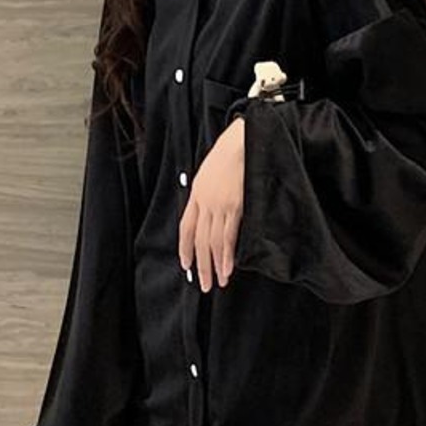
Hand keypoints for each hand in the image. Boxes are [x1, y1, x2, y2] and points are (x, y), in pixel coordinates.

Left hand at [179, 117, 244, 289]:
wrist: (241, 141)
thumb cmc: (227, 154)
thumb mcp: (207, 174)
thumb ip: (205, 195)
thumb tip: (207, 216)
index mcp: (196, 194)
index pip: (186, 228)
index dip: (185, 249)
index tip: (187, 265)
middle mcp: (204, 202)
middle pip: (199, 240)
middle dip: (201, 265)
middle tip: (204, 285)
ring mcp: (219, 205)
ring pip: (213, 243)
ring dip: (215, 265)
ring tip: (217, 282)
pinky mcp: (235, 206)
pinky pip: (228, 236)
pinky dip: (227, 255)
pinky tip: (227, 268)